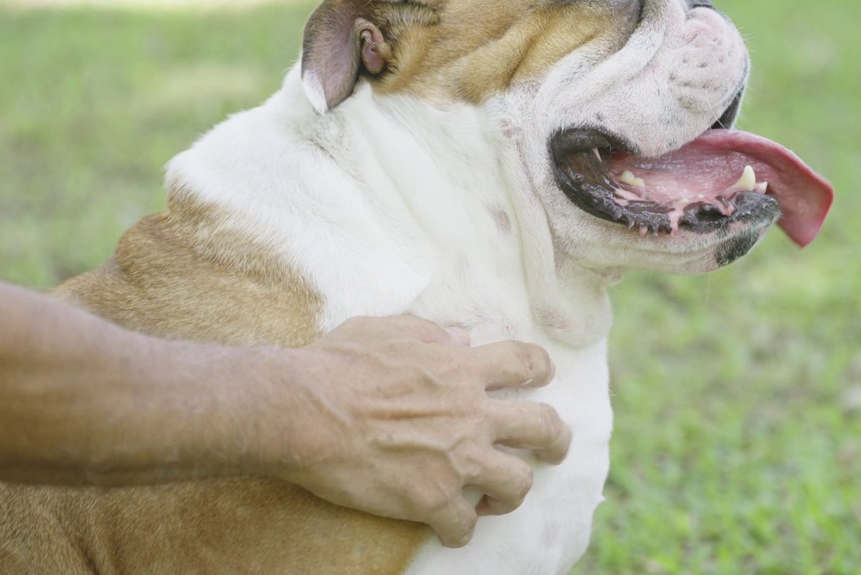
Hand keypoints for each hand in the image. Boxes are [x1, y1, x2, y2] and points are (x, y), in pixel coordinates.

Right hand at [278, 315, 569, 546]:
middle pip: (543, 426)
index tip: (542, 378)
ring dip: (511, 492)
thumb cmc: (335, 365)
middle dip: (556, 440)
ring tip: (496, 498)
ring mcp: (456, 458)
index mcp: (461, 368)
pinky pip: (465, 526)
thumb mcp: (387, 330)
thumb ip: (430, 333)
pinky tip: (448, 528)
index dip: (540, 370)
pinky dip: (459, 530)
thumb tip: (460, 338)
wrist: (304, 410)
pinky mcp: (432, 498)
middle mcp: (471, 412)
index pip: (525, 362)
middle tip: (552, 450)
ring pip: (519, 483)